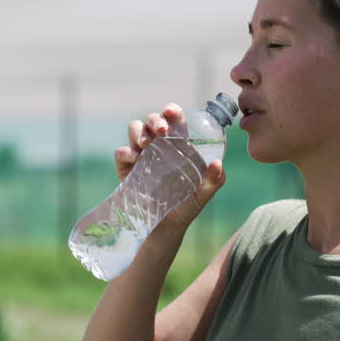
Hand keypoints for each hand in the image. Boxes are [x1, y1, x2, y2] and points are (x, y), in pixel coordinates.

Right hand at [115, 103, 225, 229]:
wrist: (164, 228)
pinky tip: (134, 159)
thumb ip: (214, 181)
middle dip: (155, 120)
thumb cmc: (185, 207)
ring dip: (139, 131)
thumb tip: (218, 164)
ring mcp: (141, 155)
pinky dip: (125, 151)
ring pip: (135, 129)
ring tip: (146, 144)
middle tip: (162, 131)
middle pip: (152, 120)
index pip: (174, 120)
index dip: (172, 111)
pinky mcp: (125, 168)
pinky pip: (121, 152)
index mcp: (178, 145)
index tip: (172, 112)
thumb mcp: (203, 195)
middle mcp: (159, 145)